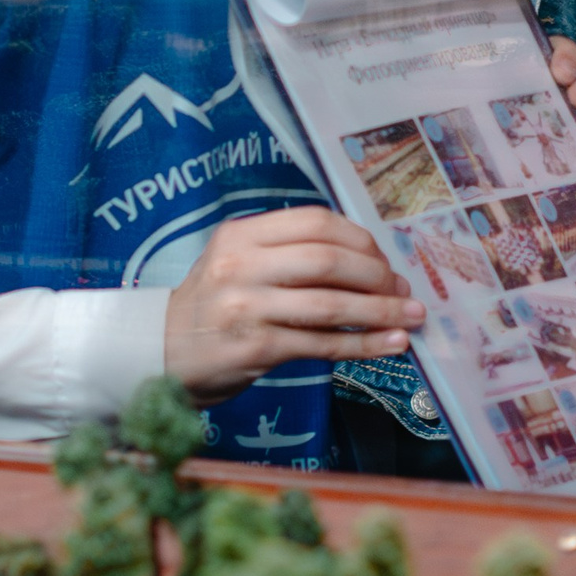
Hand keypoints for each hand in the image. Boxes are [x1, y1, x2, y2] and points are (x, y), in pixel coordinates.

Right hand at [165, 208, 423, 402]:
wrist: (163, 353)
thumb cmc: (215, 304)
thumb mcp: (240, 262)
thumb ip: (292, 253)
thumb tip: (370, 262)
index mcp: (241, 233)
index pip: (316, 222)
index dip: (360, 240)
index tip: (384, 260)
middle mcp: (240, 265)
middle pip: (327, 260)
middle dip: (377, 276)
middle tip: (403, 291)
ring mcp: (246, 307)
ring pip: (329, 303)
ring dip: (380, 312)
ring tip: (412, 317)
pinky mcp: (254, 348)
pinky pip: (321, 344)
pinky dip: (363, 344)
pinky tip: (391, 344)